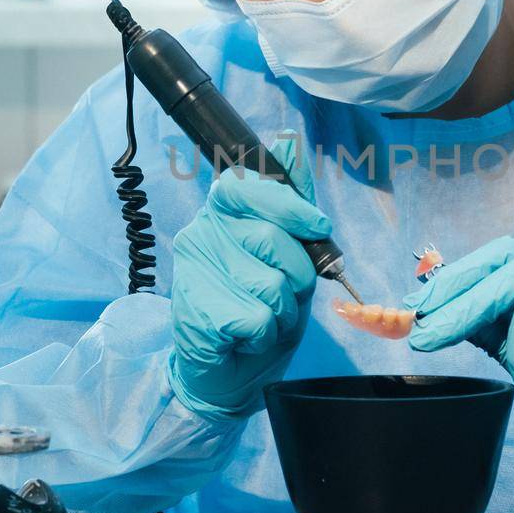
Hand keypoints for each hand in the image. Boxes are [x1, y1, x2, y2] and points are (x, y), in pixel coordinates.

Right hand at [169, 136, 327, 420]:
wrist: (228, 372)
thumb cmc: (260, 307)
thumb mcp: (288, 254)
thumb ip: (292, 203)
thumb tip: (289, 140)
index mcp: (223, 213)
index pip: (247, 186)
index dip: (289, 207)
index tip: (318, 229)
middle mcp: (201, 234)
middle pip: (272, 239)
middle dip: (297, 276)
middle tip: (283, 295)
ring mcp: (194, 272)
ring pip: (270, 284)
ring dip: (283, 312)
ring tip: (263, 317)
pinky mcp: (196, 311)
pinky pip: (258, 318)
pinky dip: (265, 335)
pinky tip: (246, 337)